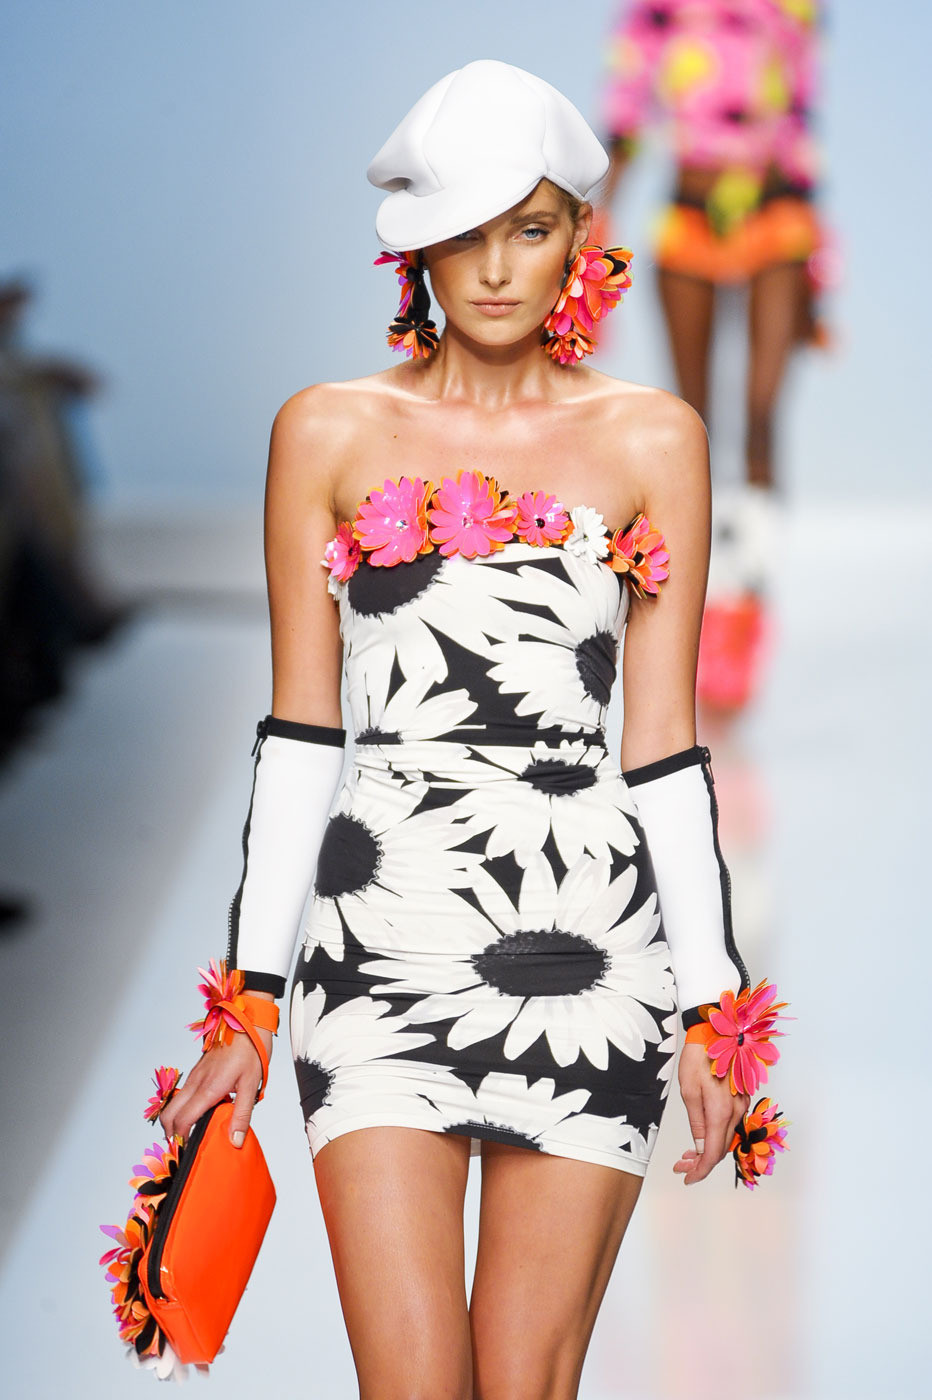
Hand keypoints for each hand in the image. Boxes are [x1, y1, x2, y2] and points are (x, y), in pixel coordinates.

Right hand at [160, 1026, 273, 1148]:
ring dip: (175, 1121)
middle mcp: (196, 1083)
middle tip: (184, 1147)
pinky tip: (200, 1113)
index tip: (187, 1153)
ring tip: (191, 1134)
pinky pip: (183, 1094)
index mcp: (208, 1089)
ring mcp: (194, 1076)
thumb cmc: (252, 1050)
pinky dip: (182, 1109)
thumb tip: (234, 1141)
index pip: (182, 1121)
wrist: (247, 1021)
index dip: (181, 1140)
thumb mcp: (251, 1085)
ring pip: (173, 1104)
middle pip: (168, 1115)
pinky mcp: (198, 1071)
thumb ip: (241, 1115)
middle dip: (171, 1134)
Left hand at [673, 1044, 748, 1184]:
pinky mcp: (742, 1099)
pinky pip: (730, 1126)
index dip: (700, 1170)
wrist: (716, 1032)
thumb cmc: (699, 1057)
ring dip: (709, 1150)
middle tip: (681, 1166)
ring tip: (688, 1155)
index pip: (713, 1153)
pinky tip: (703, 1137)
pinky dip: (717, 1136)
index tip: (687, 1177)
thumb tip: (700, 1147)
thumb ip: (697, 1122)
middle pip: (722, 1149)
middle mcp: (736, 1112)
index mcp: (721, 1111)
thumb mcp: (689, 1090)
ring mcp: (742, 1106)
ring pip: (727, 1139)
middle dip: (701, 1163)